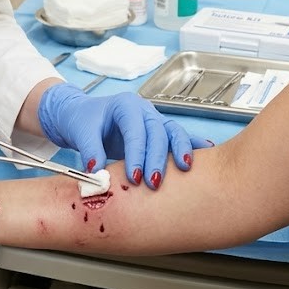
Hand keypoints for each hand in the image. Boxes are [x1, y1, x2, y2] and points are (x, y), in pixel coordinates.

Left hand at [38, 83, 210, 188]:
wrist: (83, 117)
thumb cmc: (83, 121)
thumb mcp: (81, 131)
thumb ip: (90, 149)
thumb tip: (96, 172)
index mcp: (125, 105)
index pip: (136, 129)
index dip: (137, 153)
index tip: (134, 177)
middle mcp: (144, 110)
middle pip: (158, 131)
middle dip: (158, 158)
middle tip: (154, 182)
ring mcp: (154, 121)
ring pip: (173, 132)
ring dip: (180, 151)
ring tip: (185, 168)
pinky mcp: (159, 133)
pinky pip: (178, 137)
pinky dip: (192, 144)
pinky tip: (207, 151)